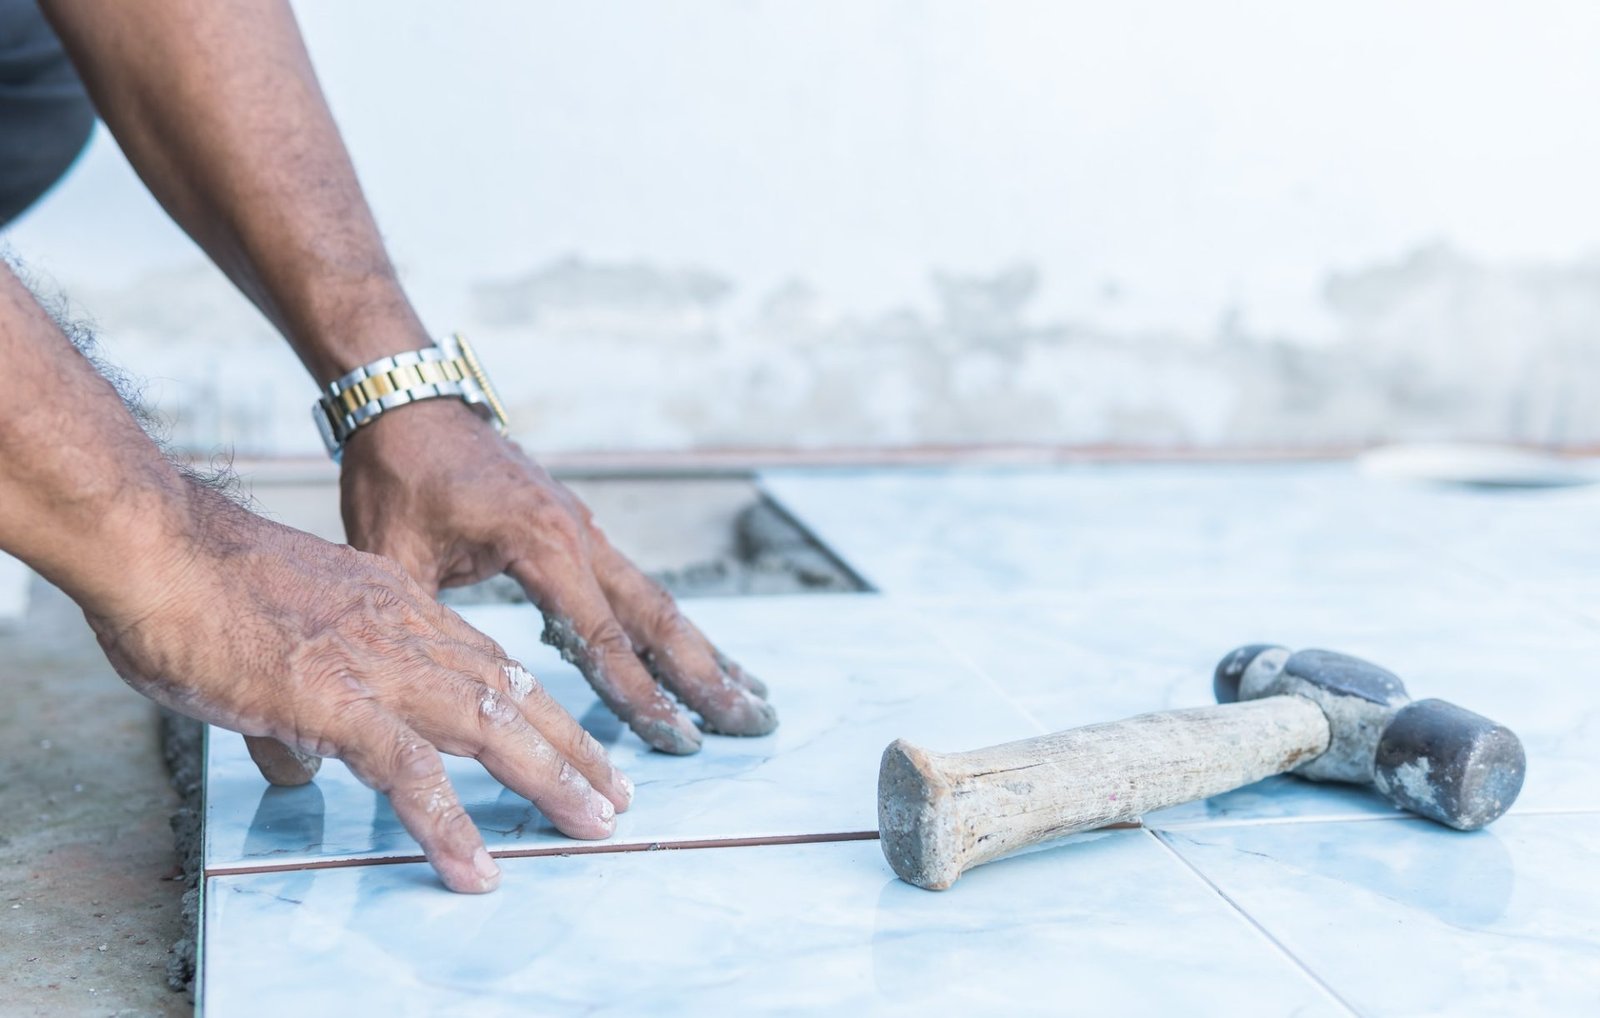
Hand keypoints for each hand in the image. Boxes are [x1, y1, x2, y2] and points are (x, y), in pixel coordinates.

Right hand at [84, 484, 631, 892]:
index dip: (539, 706)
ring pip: (488, 727)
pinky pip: (409, 772)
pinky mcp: (333, 699)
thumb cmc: (198, 586)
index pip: (489, 661)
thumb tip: (303, 766)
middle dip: (572, 748)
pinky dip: (449, 823)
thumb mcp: (278, 638)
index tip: (573, 742)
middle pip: (512, 693)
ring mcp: (375, 664)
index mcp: (396, 605)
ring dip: (548, 780)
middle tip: (614, 796)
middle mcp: (404, 629)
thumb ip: (304, 703)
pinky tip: (475, 866)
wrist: (156, 545)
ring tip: (591, 826)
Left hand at [337, 399, 777, 754]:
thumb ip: (418, 624)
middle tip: (753, 723)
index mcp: (540, 541)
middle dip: (706, 676)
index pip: (601, 635)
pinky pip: (635, 586)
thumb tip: (415, 699)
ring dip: (703, 652)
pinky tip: (690, 655)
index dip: (639, 694)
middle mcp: (579, 533)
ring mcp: (584, 528)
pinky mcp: (578, 528)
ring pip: (657, 601)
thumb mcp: (391, 553)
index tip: (679, 742)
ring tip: (749, 698)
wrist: (408, 400)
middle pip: (658, 616)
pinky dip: (669, 628)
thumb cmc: (397, 473)